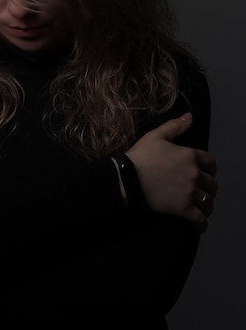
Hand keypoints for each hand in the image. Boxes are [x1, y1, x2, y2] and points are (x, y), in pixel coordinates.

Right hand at [126, 113, 217, 231]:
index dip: (210, 168)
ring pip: (209, 202)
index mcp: (189, 156)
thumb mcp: (155, 136)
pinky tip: (198, 222)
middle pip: (212, 184)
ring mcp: (189, 193)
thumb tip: (190, 117)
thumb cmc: (139, 156)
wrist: (126, 179)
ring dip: (206, 204)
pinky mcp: (183, 210)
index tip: (205, 172)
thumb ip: (175, 126)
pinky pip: (200, 220)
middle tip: (202, 190)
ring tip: (201, 206)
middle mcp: (193, 175)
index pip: (211, 163)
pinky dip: (201, 223)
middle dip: (208, 187)